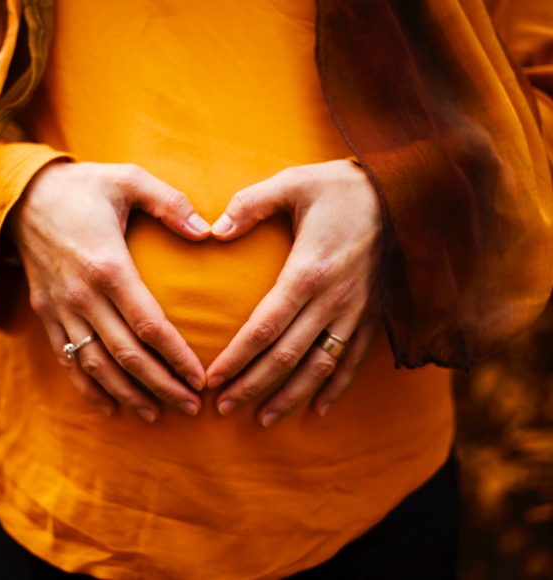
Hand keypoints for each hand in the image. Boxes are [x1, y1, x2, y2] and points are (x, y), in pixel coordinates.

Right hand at [8, 162, 209, 421]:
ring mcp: (61, 309)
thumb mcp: (128, 178)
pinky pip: (67, 360)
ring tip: (157, 415)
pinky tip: (111, 407)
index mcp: (108, 266)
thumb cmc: (83, 187)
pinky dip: (88, 388)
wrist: (21, 195)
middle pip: (126, 356)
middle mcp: (83, 295)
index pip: (149, 325)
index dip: (176, 356)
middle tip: (191, 407)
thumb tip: (208, 232)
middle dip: (161, 386)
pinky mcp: (46, 314)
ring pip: (96, 366)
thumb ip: (170, 202)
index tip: (201, 378)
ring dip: (128, 395)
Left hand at [205, 160, 381, 425]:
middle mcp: (333, 300)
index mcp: (308, 271)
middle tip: (223, 409)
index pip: (264, 328)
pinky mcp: (374, 316)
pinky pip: (354, 360)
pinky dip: (336, 387)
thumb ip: (250, 204)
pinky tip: (318, 409)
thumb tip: (214, 229)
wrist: (408, 193)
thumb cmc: (342, 187)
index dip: (237, 358)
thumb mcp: (293, 183)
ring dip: (290, 396)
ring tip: (264, 420)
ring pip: (320, 366)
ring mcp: (357, 312)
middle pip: (287, 356)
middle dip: (253, 386)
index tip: (213, 380)